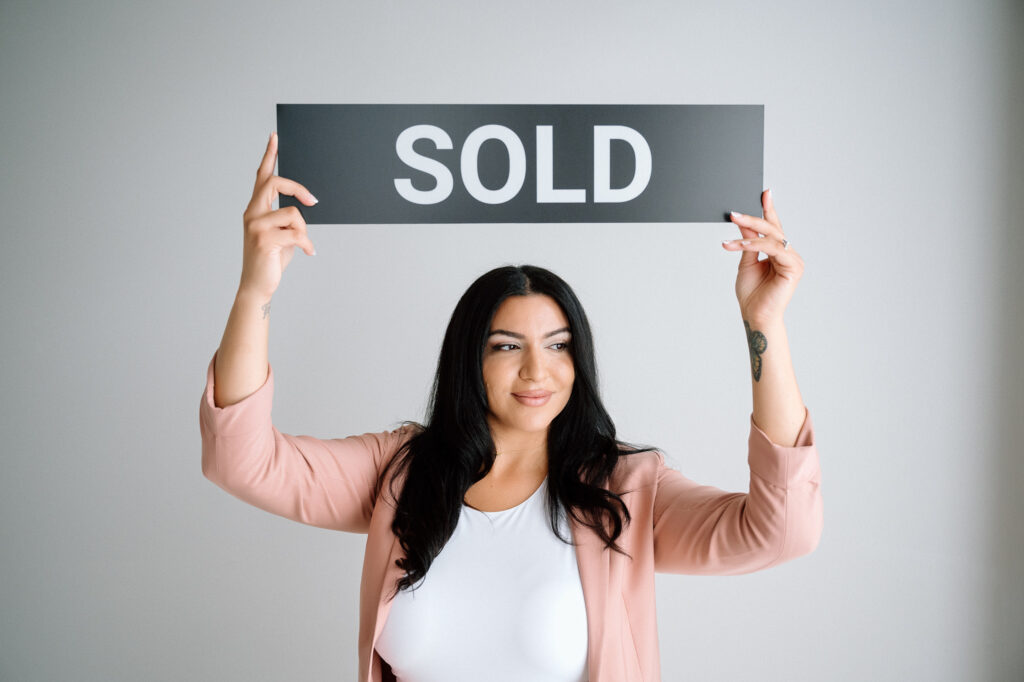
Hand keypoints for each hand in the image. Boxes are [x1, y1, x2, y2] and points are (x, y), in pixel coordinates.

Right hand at [238, 132, 318, 298]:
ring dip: (304, 230)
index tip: (275, 137)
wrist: (259, 285)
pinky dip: (307, 244)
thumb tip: (306, 205)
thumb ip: (288, 217)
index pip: (261, 176)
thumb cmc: (271, 259)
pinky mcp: (264, 240)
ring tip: (304, 244)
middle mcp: (252, 213)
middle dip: (298, 188)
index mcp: (255, 209)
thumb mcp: (282, 233)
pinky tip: (308, 252)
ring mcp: (255, 226)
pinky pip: (296, 233)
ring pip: (292, 212)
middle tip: (313, 201)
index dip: (269, 156)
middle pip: (275, 183)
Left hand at [721, 189, 803, 324]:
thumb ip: (747, 241)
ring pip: (771, 238)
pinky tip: (738, 245)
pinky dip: (754, 245)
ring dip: (748, 235)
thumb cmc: (752, 293)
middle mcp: (789, 254)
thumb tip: (742, 220)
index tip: (765, 192)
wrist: (754, 315)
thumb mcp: (746, 261)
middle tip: (734, 213)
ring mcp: (793, 260)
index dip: (769, 209)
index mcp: (779, 252)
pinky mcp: (794, 267)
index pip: (774, 227)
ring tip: (729, 240)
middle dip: (753, 218)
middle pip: (773, 229)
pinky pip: (772, 249)